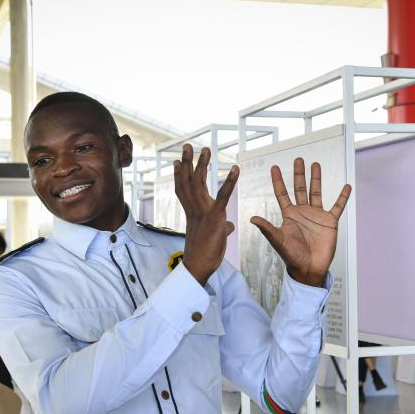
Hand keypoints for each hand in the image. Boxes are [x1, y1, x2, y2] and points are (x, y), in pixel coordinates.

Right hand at [174, 143, 238, 284]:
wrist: (199, 267)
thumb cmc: (205, 254)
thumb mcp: (215, 236)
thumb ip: (222, 226)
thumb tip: (229, 225)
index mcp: (193, 212)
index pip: (185, 189)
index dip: (181, 175)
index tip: (179, 161)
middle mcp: (195, 209)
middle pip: (189, 181)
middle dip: (188, 163)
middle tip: (187, 146)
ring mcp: (203, 212)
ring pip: (199, 184)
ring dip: (203, 165)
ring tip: (206, 149)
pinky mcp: (215, 218)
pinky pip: (223, 197)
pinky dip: (230, 182)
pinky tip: (235, 168)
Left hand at [250, 158, 350, 286]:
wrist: (309, 268)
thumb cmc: (292, 257)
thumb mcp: (278, 241)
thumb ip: (267, 229)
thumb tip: (252, 219)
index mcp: (289, 215)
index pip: (282, 194)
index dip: (278, 181)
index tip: (274, 167)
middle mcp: (302, 212)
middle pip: (300, 188)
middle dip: (298, 174)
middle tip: (298, 160)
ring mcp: (316, 216)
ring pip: (316, 192)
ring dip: (316, 179)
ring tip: (316, 165)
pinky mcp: (330, 222)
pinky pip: (337, 207)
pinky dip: (342, 197)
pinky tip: (346, 187)